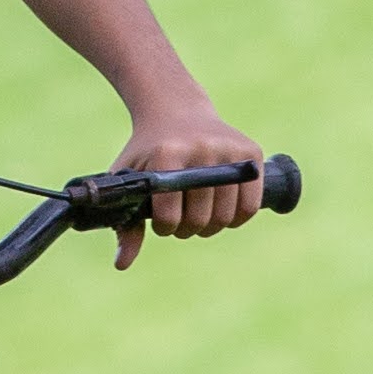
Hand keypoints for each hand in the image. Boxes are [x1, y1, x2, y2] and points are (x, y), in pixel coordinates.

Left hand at [110, 103, 264, 271]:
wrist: (176, 109)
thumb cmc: (148, 151)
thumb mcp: (130, 178)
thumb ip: (125, 221)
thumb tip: (121, 264)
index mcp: (168, 154)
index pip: (169, 216)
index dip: (164, 228)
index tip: (162, 220)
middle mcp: (201, 149)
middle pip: (199, 219)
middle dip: (188, 229)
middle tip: (182, 220)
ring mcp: (229, 149)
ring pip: (226, 216)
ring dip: (211, 227)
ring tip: (200, 216)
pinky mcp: (251, 151)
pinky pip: (250, 204)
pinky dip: (238, 218)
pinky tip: (224, 212)